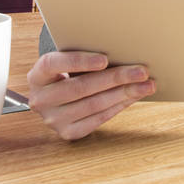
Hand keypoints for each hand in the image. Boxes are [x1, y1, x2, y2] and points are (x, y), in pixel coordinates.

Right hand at [27, 51, 155, 140]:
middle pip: (81, 87)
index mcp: (37, 75)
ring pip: (94, 105)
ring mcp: (53, 119)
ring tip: (146, 85)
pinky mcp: (68, 132)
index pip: (54, 64)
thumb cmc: (66, 73)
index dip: (79, 62)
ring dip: (124, 94)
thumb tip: (121, 51)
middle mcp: (41, 99)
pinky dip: (119, 106)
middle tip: (141, 71)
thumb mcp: (65, 62)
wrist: (54, 99)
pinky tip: (134, 97)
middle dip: (116, 78)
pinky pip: (99, 118)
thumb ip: (82, 57)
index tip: (105, 59)